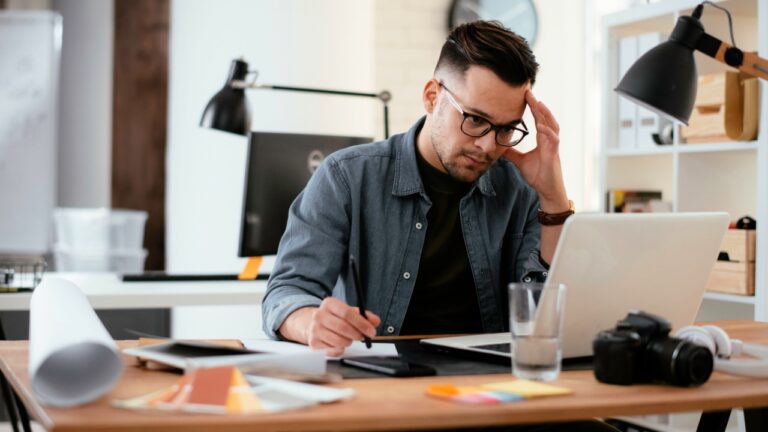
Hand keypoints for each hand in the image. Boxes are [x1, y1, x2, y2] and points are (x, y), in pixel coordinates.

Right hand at [280, 297, 380, 356]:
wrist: (312, 325)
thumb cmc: (334, 318)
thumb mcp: (347, 312)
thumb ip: (363, 316)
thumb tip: (375, 321)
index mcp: (329, 303)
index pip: (347, 313)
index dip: (362, 323)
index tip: (371, 331)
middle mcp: (319, 315)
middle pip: (343, 327)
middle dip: (357, 334)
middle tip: (363, 337)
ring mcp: (314, 329)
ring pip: (339, 341)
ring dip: (348, 342)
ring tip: (348, 339)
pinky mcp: (313, 343)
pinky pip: (332, 350)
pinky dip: (340, 349)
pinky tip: (339, 344)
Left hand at [503, 91, 568, 211]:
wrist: (547, 190)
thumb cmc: (538, 175)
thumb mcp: (520, 161)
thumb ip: (511, 153)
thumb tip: (498, 148)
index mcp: (542, 140)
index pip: (538, 119)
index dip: (533, 107)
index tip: (526, 96)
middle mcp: (549, 140)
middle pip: (545, 118)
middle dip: (537, 105)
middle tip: (528, 92)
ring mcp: (553, 146)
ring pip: (551, 125)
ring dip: (545, 114)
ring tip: (537, 103)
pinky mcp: (554, 154)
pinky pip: (553, 139)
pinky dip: (547, 132)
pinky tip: (540, 125)